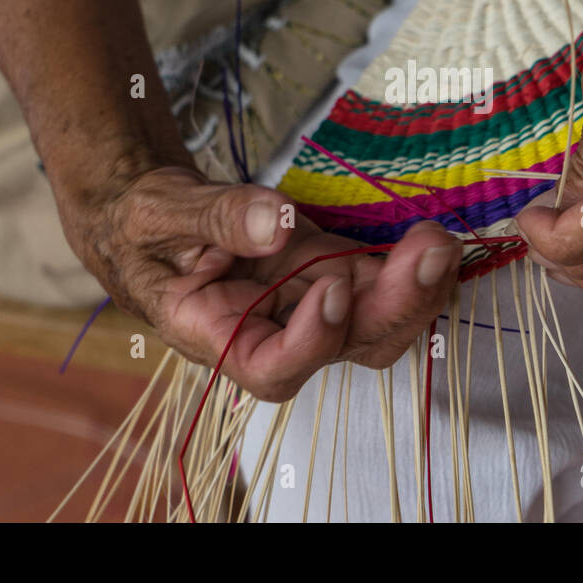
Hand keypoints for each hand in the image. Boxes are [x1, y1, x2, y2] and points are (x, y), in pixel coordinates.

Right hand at [59, 166, 462, 399]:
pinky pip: (383, 284)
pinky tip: (433, 239)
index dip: (311, 342)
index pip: (273, 368)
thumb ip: (213, 217)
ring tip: (438, 242)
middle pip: (348, 347)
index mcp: (220, 336)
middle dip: (395, 307)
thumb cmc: (144, 227)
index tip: (330, 289)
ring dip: (418, 290)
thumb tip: (272, 223)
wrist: (158, 218)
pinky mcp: (334, 272)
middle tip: (427, 252)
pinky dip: (413, 267)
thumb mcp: (159, 213)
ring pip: (379, 323)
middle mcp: (276, 333)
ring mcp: (311, 305)